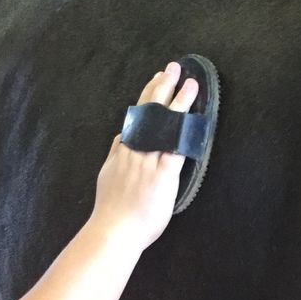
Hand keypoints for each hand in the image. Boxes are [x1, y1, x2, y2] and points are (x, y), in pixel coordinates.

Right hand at [90, 64, 198, 252]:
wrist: (114, 231)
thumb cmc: (112, 211)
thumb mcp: (107, 176)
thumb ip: (115, 156)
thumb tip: (120, 138)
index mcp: (123, 151)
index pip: (137, 116)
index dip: (147, 96)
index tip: (155, 79)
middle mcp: (135, 151)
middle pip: (149, 112)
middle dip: (161, 87)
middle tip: (172, 68)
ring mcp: (148, 161)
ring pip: (163, 125)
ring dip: (178, 101)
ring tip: (189, 82)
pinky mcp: (162, 174)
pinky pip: (176, 147)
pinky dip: (185, 130)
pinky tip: (194, 117)